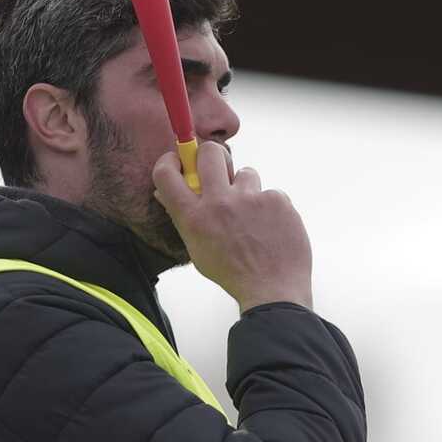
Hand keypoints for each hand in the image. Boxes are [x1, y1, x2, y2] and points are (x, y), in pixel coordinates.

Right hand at [153, 142, 312, 312]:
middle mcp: (219, 203)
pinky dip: (270, 207)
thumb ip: (184, 218)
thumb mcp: (196, 249)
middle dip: (212, 157)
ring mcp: (250, 199)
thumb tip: (166, 193)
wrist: (272, 290)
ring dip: (246, 189)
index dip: (171, 161)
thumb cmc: (232, 274)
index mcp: (193, 217)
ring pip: (246, 172)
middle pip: (210, 152)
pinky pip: (270, 193)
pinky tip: (270, 228)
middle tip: (219, 172)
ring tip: (251, 216)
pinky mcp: (276, 200)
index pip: (166, 173)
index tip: (179, 162)